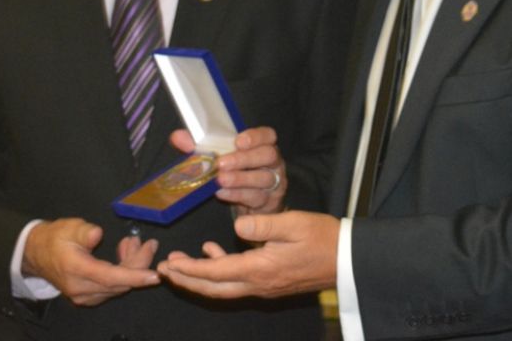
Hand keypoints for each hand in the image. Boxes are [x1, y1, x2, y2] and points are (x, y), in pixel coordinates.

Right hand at [22, 218, 159, 305]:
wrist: (35, 253)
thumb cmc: (54, 237)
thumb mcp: (68, 228)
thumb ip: (84, 232)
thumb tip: (97, 234)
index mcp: (76, 270)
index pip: (111, 277)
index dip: (135, 276)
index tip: (155, 275)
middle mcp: (81, 289)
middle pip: (119, 283)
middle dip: (138, 264)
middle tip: (149, 243)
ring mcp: (83, 296)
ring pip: (117, 287)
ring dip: (131, 267)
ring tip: (133, 243)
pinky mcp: (86, 296)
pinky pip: (111, 288)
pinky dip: (122, 273)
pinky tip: (124, 254)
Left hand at [157, 210, 338, 298]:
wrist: (347, 260)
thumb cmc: (323, 238)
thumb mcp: (295, 223)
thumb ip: (264, 225)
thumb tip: (237, 228)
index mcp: (260, 269)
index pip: (216, 273)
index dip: (190, 269)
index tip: (169, 264)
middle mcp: (258, 284)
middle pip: (213, 288)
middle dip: (186, 280)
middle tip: (163, 270)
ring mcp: (264, 286)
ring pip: (223, 287)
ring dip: (200, 277)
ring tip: (181, 263)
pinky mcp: (270, 282)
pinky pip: (237, 281)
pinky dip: (220, 269)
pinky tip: (214, 251)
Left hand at [170, 126, 287, 214]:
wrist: (248, 201)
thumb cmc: (234, 171)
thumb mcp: (218, 155)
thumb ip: (199, 145)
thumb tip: (178, 137)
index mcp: (262, 145)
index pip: (268, 135)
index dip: (255, 137)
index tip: (238, 142)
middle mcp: (272, 162)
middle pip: (267, 155)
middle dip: (243, 159)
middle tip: (221, 164)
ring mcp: (274, 182)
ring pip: (263, 178)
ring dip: (240, 179)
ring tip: (220, 180)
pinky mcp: (269, 202)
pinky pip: (256, 197)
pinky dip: (237, 195)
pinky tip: (223, 193)